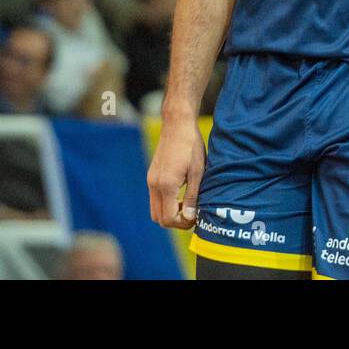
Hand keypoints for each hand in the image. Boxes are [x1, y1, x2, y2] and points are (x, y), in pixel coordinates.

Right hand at [147, 114, 205, 229]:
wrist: (177, 125)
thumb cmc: (191, 146)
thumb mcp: (198, 172)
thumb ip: (193, 196)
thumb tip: (190, 217)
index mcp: (166, 185)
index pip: (168, 219)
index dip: (182, 223)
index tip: (195, 217)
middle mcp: (154, 185)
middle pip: (158, 218)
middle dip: (175, 221)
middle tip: (191, 214)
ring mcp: (150, 180)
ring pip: (155, 209)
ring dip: (170, 212)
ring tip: (187, 204)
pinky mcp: (151, 176)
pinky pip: (155, 198)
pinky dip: (166, 203)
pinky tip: (180, 194)